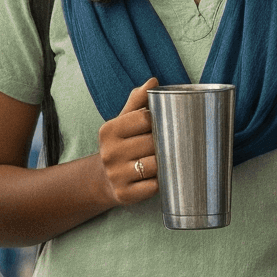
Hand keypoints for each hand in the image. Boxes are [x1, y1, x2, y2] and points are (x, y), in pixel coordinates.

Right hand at [96, 79, 161, 209]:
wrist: (104, 180)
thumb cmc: (121, 145)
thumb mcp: (123, 122)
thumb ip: (137, 102)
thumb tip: (152, 81)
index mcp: (108, 130)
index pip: (145, 118)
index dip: (160, 121)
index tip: (164, 125)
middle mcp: (109, 153)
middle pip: (152, 142)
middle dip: (165, 143)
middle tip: (172, 145)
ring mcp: (115, 175)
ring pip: (155, 165)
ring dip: (166, 163)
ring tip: (167, 161)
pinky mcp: (124, 195)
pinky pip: (153, 186)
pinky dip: (160, 182)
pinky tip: (159, 178)